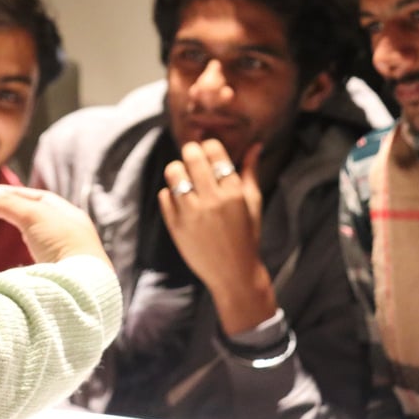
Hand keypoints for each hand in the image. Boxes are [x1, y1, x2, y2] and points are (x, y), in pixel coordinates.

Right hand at [0, 179, 111, 269]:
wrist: (81, 286)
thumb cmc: (63, 244)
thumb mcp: (33, 216)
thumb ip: (8, 203)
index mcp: (71, 215)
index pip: (39, 198)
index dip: (13, 193)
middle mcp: (72, 233)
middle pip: (40, 216)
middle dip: (16, 210)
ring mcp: (68, 255)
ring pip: (41, 237)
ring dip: (23, 230)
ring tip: (3, 226)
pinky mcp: (60, 275)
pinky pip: (41, 257)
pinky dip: (28, 251)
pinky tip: (19, 253)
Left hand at [158, 139, 275, 334]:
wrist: (233, 273)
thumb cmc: (246, 236)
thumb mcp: (253, 204)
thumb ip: (251, 172)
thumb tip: (255, 145)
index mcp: (234, 193)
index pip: (214, 151)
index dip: (208, 146)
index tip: (207, 151)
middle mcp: (212, 201)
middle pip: (191, 156)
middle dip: (190, 152)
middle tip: (192, 158)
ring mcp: (192, 214)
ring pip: (173, 172)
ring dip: (177, 171)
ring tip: (183, 177)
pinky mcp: (176, 226)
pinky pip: (164, 196)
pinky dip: (169, 194)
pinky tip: (180, 200)